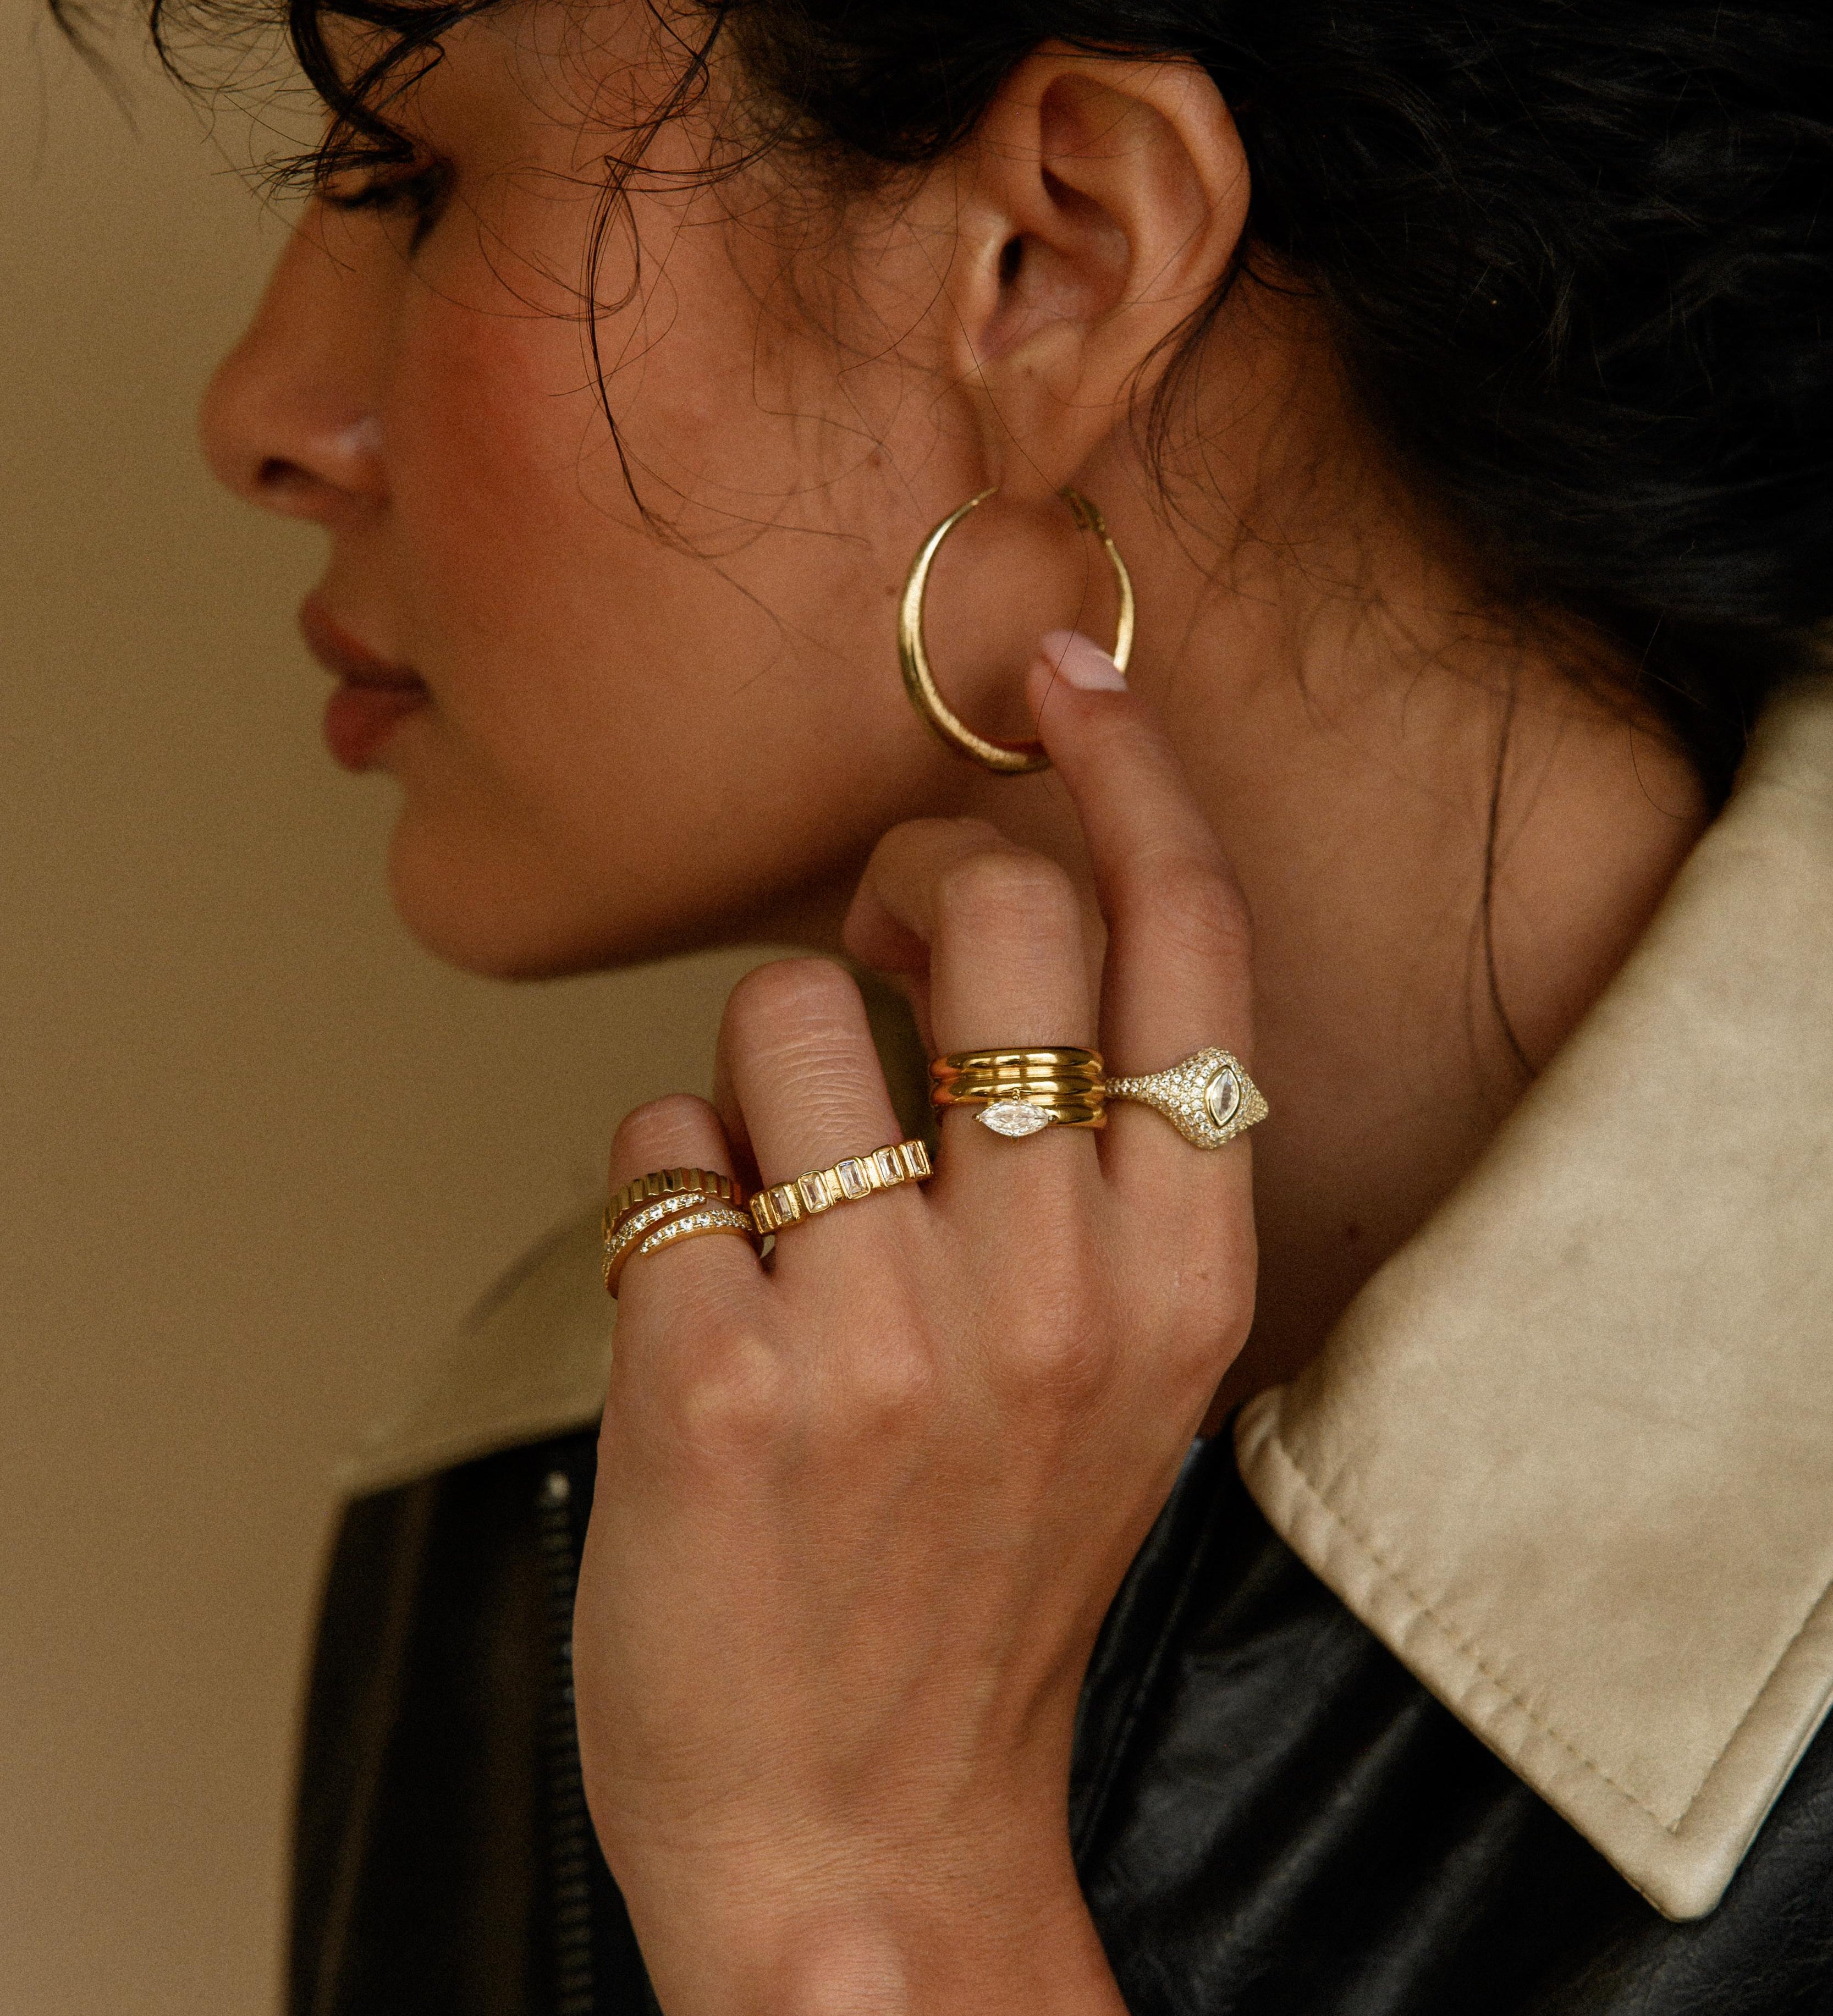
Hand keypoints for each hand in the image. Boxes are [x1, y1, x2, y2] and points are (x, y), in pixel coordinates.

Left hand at [574, 639, 1257, 2013]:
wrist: (861, 1827)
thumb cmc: (978, 1575)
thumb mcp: (1115, 1375)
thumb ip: (1095, 1174)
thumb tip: (994, 938)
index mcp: (1180, 1277)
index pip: (1188, 949)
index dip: (1134, 779)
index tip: (1067, 674)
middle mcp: (1058, 1282)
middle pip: (990, 913)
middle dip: (905, 887)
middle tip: (867, 954)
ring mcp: (892, 1328)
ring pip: (787, 1008)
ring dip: (756, 1075)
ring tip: (773, 1210)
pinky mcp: (723, 1373)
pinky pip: (661, 1137)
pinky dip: (660, 1184)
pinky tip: (698, 1294)